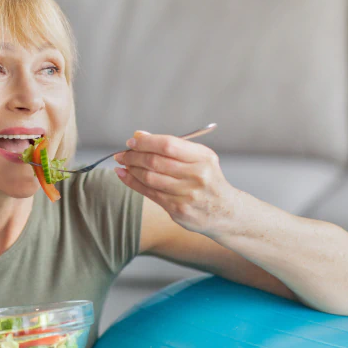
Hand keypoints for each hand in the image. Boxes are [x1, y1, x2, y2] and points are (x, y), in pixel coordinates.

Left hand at [114, 130, 237, 234]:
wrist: (225, 211)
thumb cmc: (207, 179)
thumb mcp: (199, 158)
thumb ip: (171, 147)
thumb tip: (140, 136)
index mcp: (203, 158)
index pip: (168, 145)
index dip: (146, 142)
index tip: (132, 141)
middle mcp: (197, 175)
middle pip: (156, 162)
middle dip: (133, 156)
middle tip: (122, 153)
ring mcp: (187, 194)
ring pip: (149, 178)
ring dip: (131, 169)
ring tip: (123, 163)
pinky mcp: (178, 209)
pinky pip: (149, 193)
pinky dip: (132, 183)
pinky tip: (124, 175)